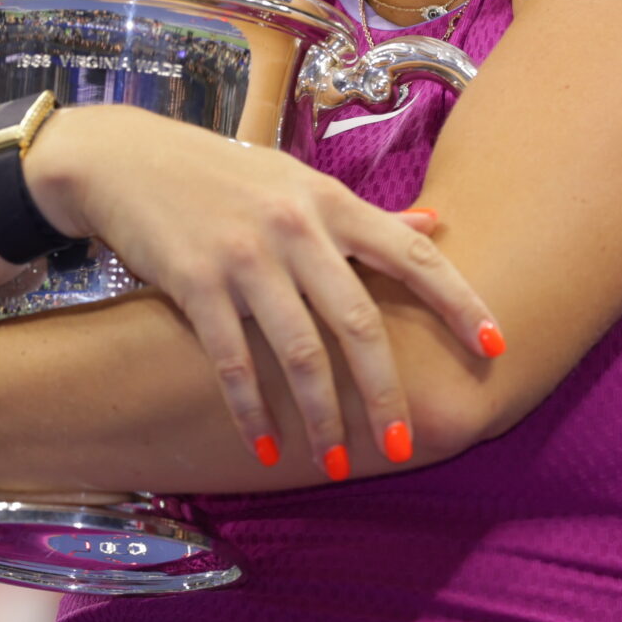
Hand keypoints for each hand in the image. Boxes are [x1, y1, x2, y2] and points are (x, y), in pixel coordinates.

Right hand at [25, 104, 500, 475]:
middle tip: (404, 445)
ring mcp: (245, 255)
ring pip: (299, 351)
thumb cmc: (221, 174)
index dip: (459, 302)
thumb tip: (435, 226)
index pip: (413, 255)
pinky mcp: (195, 281)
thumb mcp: (297, 181)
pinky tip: (264, 449)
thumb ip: (362, 215)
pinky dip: (250, 410)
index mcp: (330, 201)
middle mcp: (296, 227)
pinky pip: (233, 360)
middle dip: (385, 391)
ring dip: (321, 416)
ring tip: (334, 463)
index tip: (496, 348)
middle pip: (359, 322)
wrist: (125, 158)